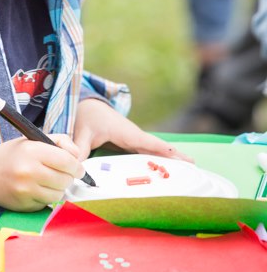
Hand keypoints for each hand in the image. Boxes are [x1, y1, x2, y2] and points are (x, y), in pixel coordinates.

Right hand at [0, 134, 84, 210]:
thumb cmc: (13, 154)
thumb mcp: (33, 139)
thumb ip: (59, 142)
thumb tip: (78, 156)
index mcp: (33, 151)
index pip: (66, 161)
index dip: (76, 166)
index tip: (78, 168)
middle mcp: (29, 171)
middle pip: (65, 179)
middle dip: (68, 177)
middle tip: (63, 173)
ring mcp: (26, 190)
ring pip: (58, 194)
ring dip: (59, 188)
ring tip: (50, 181)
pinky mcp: (24, 204)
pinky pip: (47, 203)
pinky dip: (47, 197)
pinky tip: (39, 189)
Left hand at [73, 99, 192, 162]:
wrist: (89, 105)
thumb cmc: (87, 117)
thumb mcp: (81, 132)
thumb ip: (79, 148)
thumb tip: (77, 166)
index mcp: (124, 131)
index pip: (144, 141)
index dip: (159, 148)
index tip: (174, 153)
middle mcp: (133, 134)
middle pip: (156, 146)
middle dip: (173, 154)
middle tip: (193, 164)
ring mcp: (135, 138)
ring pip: (155, 148)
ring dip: (171, 156)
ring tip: (190, 166)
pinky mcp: (133, 142)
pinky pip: (149, 151)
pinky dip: (162, 157)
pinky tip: (171, 167)